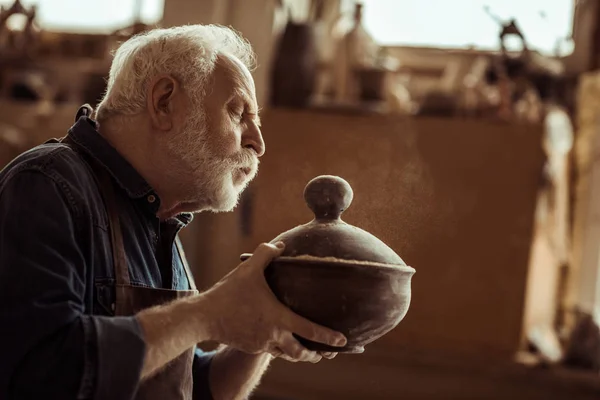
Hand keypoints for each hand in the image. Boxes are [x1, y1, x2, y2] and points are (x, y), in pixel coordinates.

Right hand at [202, 242, 346, 362]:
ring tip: (307, 351)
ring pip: (286, 355)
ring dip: (298, 355)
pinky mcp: (251, 347)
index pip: (310, 331)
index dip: (328, 337)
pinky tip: (281, 342)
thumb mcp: (248, 269)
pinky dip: (281, 349)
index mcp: (278, 319)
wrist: (204, 317)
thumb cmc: (228, 293)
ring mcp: (261, 344)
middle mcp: (273, 336)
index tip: (343, 341)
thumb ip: (266, 254)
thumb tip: (281, 244)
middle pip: (300, 353)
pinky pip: (271, 351)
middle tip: (326, 353)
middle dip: (315, 354)